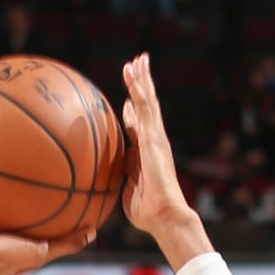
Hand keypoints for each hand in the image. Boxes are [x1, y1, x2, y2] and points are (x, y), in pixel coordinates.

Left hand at [120, 55, 208, 267]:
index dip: (133, 110)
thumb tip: (112, 164)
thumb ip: (122, 173)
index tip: (127, 100)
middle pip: (146, 106)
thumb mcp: (127, 188)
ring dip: (141, 79)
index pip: (138, 125)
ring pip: (148, 100)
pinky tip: (134, 72)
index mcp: (145, 151)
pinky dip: (139, 88)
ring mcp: (155, 136)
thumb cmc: (145, 211)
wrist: (163, 215)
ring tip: (137, 60)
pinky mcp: (154, 136)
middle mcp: (153, 140)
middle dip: (141, 86)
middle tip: (136, 66)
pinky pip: (146, 106)